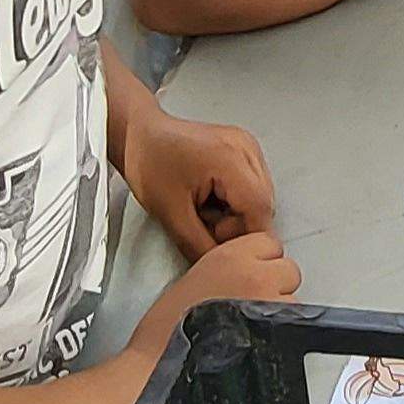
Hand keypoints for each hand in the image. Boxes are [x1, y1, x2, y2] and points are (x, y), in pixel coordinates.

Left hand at [117, 99, 276, 255]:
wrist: (140, 136)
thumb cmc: (149, 164)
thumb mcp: (171, 214)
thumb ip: (200, 246)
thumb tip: (222, 268)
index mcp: (230, 158)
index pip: (260, 210)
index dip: (244, 235)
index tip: (221, 244)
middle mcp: (246, 148)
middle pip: (263, 204)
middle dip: (238, 225)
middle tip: (205, 224)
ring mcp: (247, 147)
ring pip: (260, 197)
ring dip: (237, 213)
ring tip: (205, 209)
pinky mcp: (243, 150)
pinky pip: (253, 185)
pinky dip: (236, 201)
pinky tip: (212, 199)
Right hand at [126, 231, 300, 359]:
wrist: (162, 362)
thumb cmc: (169, 327)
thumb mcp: (197, 277)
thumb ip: (230, 268)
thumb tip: (254, 272)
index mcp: (230, 256)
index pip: (270, 243)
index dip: (263, 260)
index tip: (252, 273)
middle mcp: (254, 274)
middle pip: (288, 270)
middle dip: (275, 284)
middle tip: (251, 303)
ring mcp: (269, 302)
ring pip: (293, 299)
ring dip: (278, 310)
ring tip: (249, 326)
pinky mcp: (278, 331)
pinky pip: (292, 325)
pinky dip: (280, 332)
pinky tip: (254, 341)